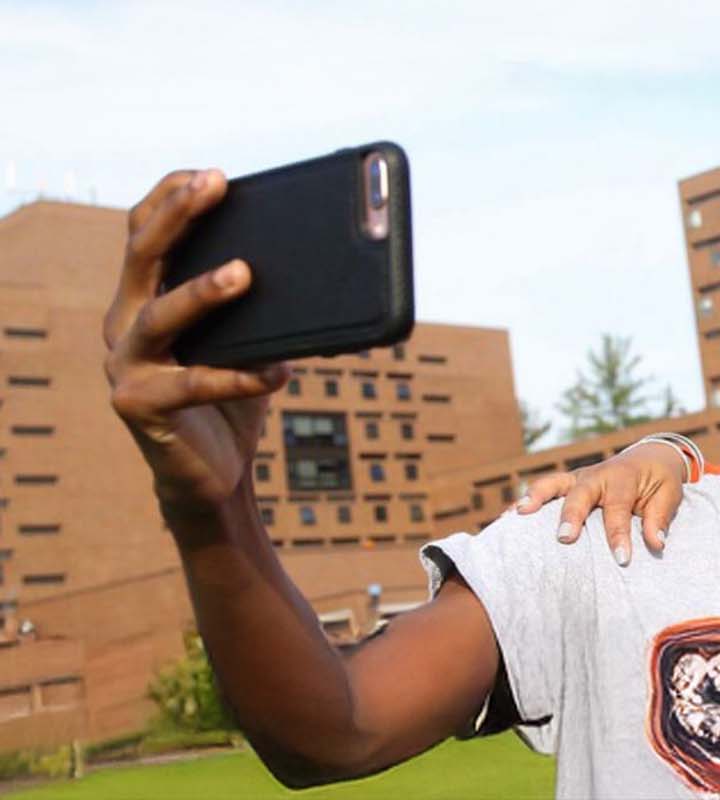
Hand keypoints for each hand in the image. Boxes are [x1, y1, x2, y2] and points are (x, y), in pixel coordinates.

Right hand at [104, 169, 289, 522]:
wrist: (213, 472)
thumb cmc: (233, 394)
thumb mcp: (248, 338)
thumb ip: (262, 302)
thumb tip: (327, 257)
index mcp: (143, 295)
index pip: (142, 232)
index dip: (169, 197)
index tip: (210, 173)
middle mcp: (123, 322)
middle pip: (143, 256)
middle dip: (179, 216)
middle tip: (214, 186)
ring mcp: (126, 364)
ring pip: (159, 317)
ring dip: (202, 292)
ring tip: (245, 274)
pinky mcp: (139, 407)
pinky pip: (193, 385)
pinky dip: (239, 378)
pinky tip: (279, 371)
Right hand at [514, 442, 689, 564]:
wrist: (650, 457)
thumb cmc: (659, 481)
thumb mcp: (669, 496)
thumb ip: (660, 519)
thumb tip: (656, 544)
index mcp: (623, 478)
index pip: (619, 509)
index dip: (619, 535)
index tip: (622, 560)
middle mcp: (597, 475)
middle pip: (580, 493)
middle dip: (571, 515)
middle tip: (564, 538)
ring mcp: (578, 478)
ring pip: (553, 484)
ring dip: (536, 498)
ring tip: (518, 514)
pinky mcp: (567, 484)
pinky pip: (543, 490)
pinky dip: (526, 501)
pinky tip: (506, 519)